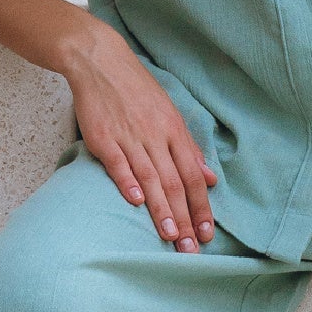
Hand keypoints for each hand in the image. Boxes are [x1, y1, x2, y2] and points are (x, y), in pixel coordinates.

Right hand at [61, 18, 216, 251]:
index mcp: (174, 131)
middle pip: (175, 182)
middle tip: (190, 249)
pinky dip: (127, 181)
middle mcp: (155, 136)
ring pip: (150, 177)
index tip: (206, 234)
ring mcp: (129, 136)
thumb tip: (211, 178)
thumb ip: (189, 149)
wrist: (100, 61)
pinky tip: (135, 202)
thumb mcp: (170, 115)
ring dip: (161, 208)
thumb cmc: (137, 91)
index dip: (201, 206)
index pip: (194, 176)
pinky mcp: (102, 137)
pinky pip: (117, 162)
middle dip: (185, 218)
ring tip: (169, 235)